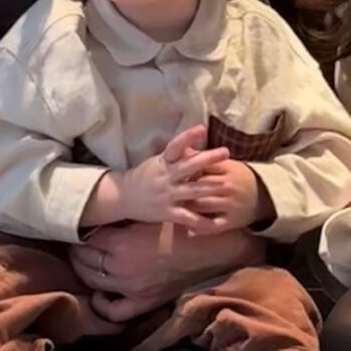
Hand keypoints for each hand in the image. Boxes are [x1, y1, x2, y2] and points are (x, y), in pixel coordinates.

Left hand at [72, 221, 266, 321]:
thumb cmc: (182, 227)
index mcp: (121, 243)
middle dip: (76, 249)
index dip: (79, 230)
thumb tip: (101, 219)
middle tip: (75, 241)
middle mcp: (120, 268)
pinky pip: (114, 311)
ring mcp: (130, 288)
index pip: (86, 238)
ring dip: (82, 270)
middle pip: (84, 259)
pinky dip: (102, 305)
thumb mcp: (149, 215)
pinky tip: (99, 294)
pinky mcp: (142, 302)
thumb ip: (123, 219)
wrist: (210, 249)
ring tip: (82, 261)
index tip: (78, 225)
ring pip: (92, 282)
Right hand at [105, 126, 230, 228]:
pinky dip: (202, 221)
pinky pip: (188, 217)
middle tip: (226, 152)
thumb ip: (175, 155)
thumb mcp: (158, 162)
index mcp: (163, 162)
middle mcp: (166, 177)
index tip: (202, 128)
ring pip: (192, 191)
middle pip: (189, 166)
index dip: (188, 136)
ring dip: (210, 188)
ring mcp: (167, 195)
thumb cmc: (145, 176)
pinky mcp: (168, 212)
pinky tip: (216, 223)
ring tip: (227, 184)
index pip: (175, 146)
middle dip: (208, 159)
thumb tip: (194, 143)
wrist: (123, 197)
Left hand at [179, 158, 262, 234]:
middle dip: (184, 189)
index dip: (187, 171)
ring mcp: (231, 205)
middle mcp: (229, 186)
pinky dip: (199, 228)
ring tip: (176, 206)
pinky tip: (188, 228)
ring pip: (202, 206)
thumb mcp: (226, 164)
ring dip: (187, 207)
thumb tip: (182, 151)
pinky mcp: (232, 221)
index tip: (177, 174)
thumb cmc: (238, 177)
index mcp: (228, 169)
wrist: (263, 195)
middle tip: (170, 192)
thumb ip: (205, 159)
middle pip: (199, 186)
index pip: (202, 167)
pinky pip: (212, 226)